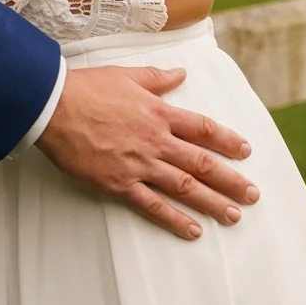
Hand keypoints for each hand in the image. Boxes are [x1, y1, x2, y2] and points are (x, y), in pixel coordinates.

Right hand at [36, 65, 256, 238]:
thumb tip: (180, 73)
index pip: (202, 129)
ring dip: (212, 202)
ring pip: (184, 187)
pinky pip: (152, 205)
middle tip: (252, 195)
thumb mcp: (127, 75)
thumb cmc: (86, 88)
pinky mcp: (119, 184)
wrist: (52, 107)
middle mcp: (156, 141)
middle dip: (231, 180)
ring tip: (234, 215)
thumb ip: (157, 78)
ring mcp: (139, 164)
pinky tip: (193, 231)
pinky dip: (174, 219)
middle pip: (202, 163)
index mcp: (159, 113)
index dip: (227, 140)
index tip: (245, 151)